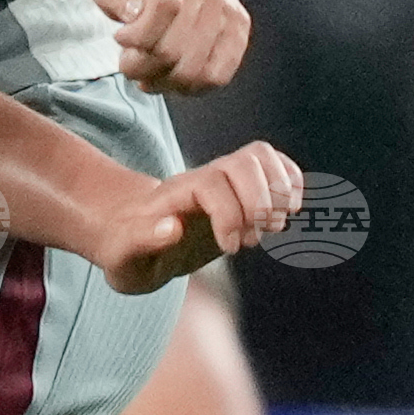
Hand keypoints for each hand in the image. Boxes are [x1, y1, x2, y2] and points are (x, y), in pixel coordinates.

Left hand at [87, 143, 302, 293]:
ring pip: (262, 156)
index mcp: (175, 193)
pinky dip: (291, 184)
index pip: (213, 182)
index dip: (230, 213)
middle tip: (253, 239)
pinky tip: (287, 212)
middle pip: (245, 160)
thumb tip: (173, 227)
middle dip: (261, 202)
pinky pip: (274, 165)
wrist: (128, 239)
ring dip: (280, 193)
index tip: (228, 249)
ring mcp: (223, 181)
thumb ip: (141, 241)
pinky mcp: (240, 190)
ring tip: (272, 228)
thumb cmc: (125, 253)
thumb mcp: (122, 257)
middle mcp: (202, 179)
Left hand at [89, 0, 249, 94]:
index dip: (139, 35)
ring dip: (167, 81)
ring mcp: (223, 5)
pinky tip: (175, 80)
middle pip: (178, 46)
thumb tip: (134, 17)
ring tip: (150, 74)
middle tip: (130, 63)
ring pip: (198, 66)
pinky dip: (195, 86)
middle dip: (144, 66)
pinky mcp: (237, 23)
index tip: (121, 39)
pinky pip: (222, 70)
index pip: (165, 7)